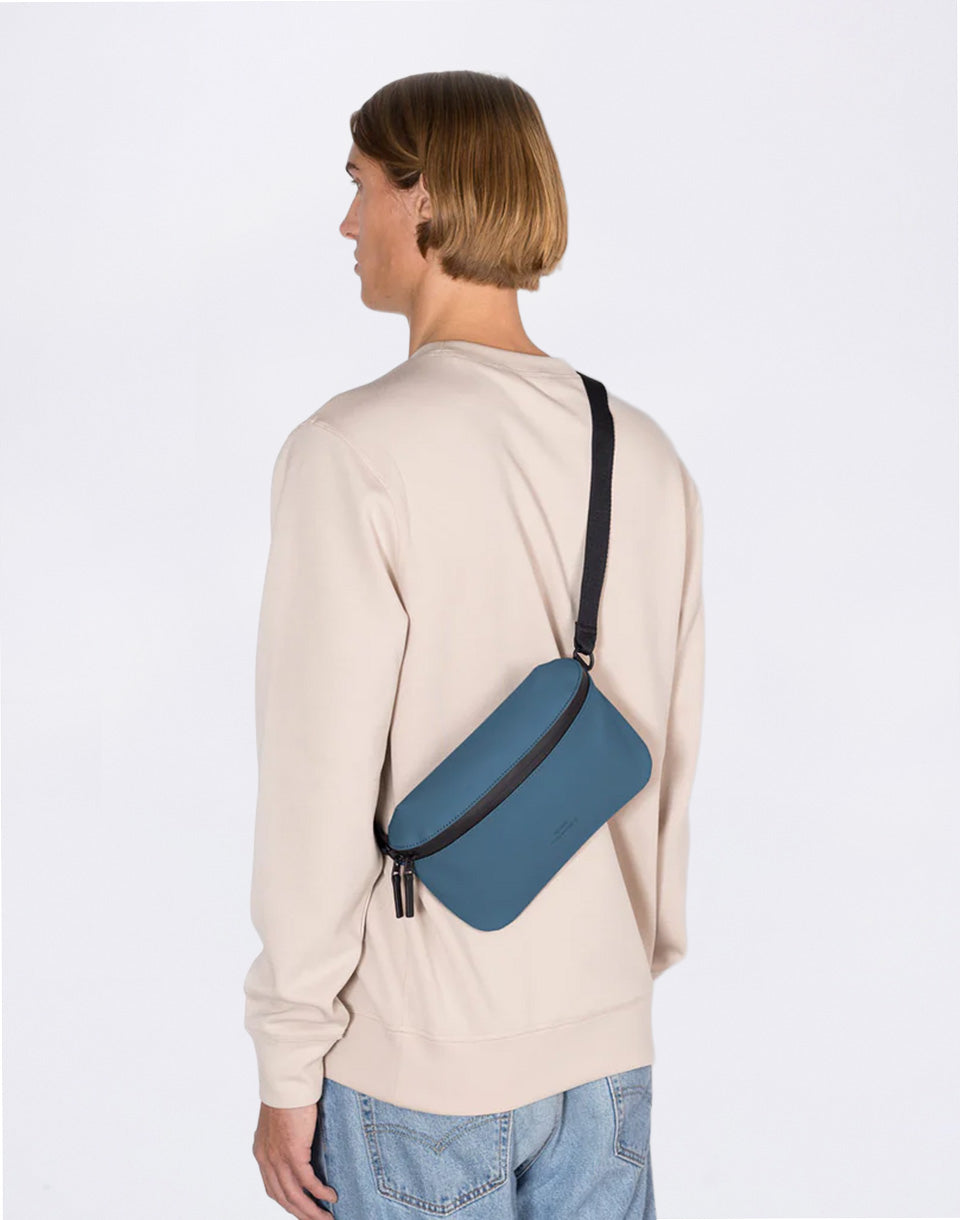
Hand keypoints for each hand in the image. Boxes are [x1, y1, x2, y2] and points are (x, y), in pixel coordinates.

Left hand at [252, 1101, 338, 1217]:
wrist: (285, 1081)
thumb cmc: (286, 1094)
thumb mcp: (280, 1121)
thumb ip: (284, 1138)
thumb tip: (298, 1144)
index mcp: (262, 1153)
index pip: (272, 1188)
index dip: (288, 1203)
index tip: (302, 1209)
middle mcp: (267, 1160)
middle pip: (284, 1198)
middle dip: (302, 1213)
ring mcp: (278, 1159)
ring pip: (295, 1197)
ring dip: (312, 1211)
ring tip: (327, 1218)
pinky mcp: (293, 1153)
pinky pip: (307, 1182)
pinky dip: (320, 1193)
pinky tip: (331, 1196)